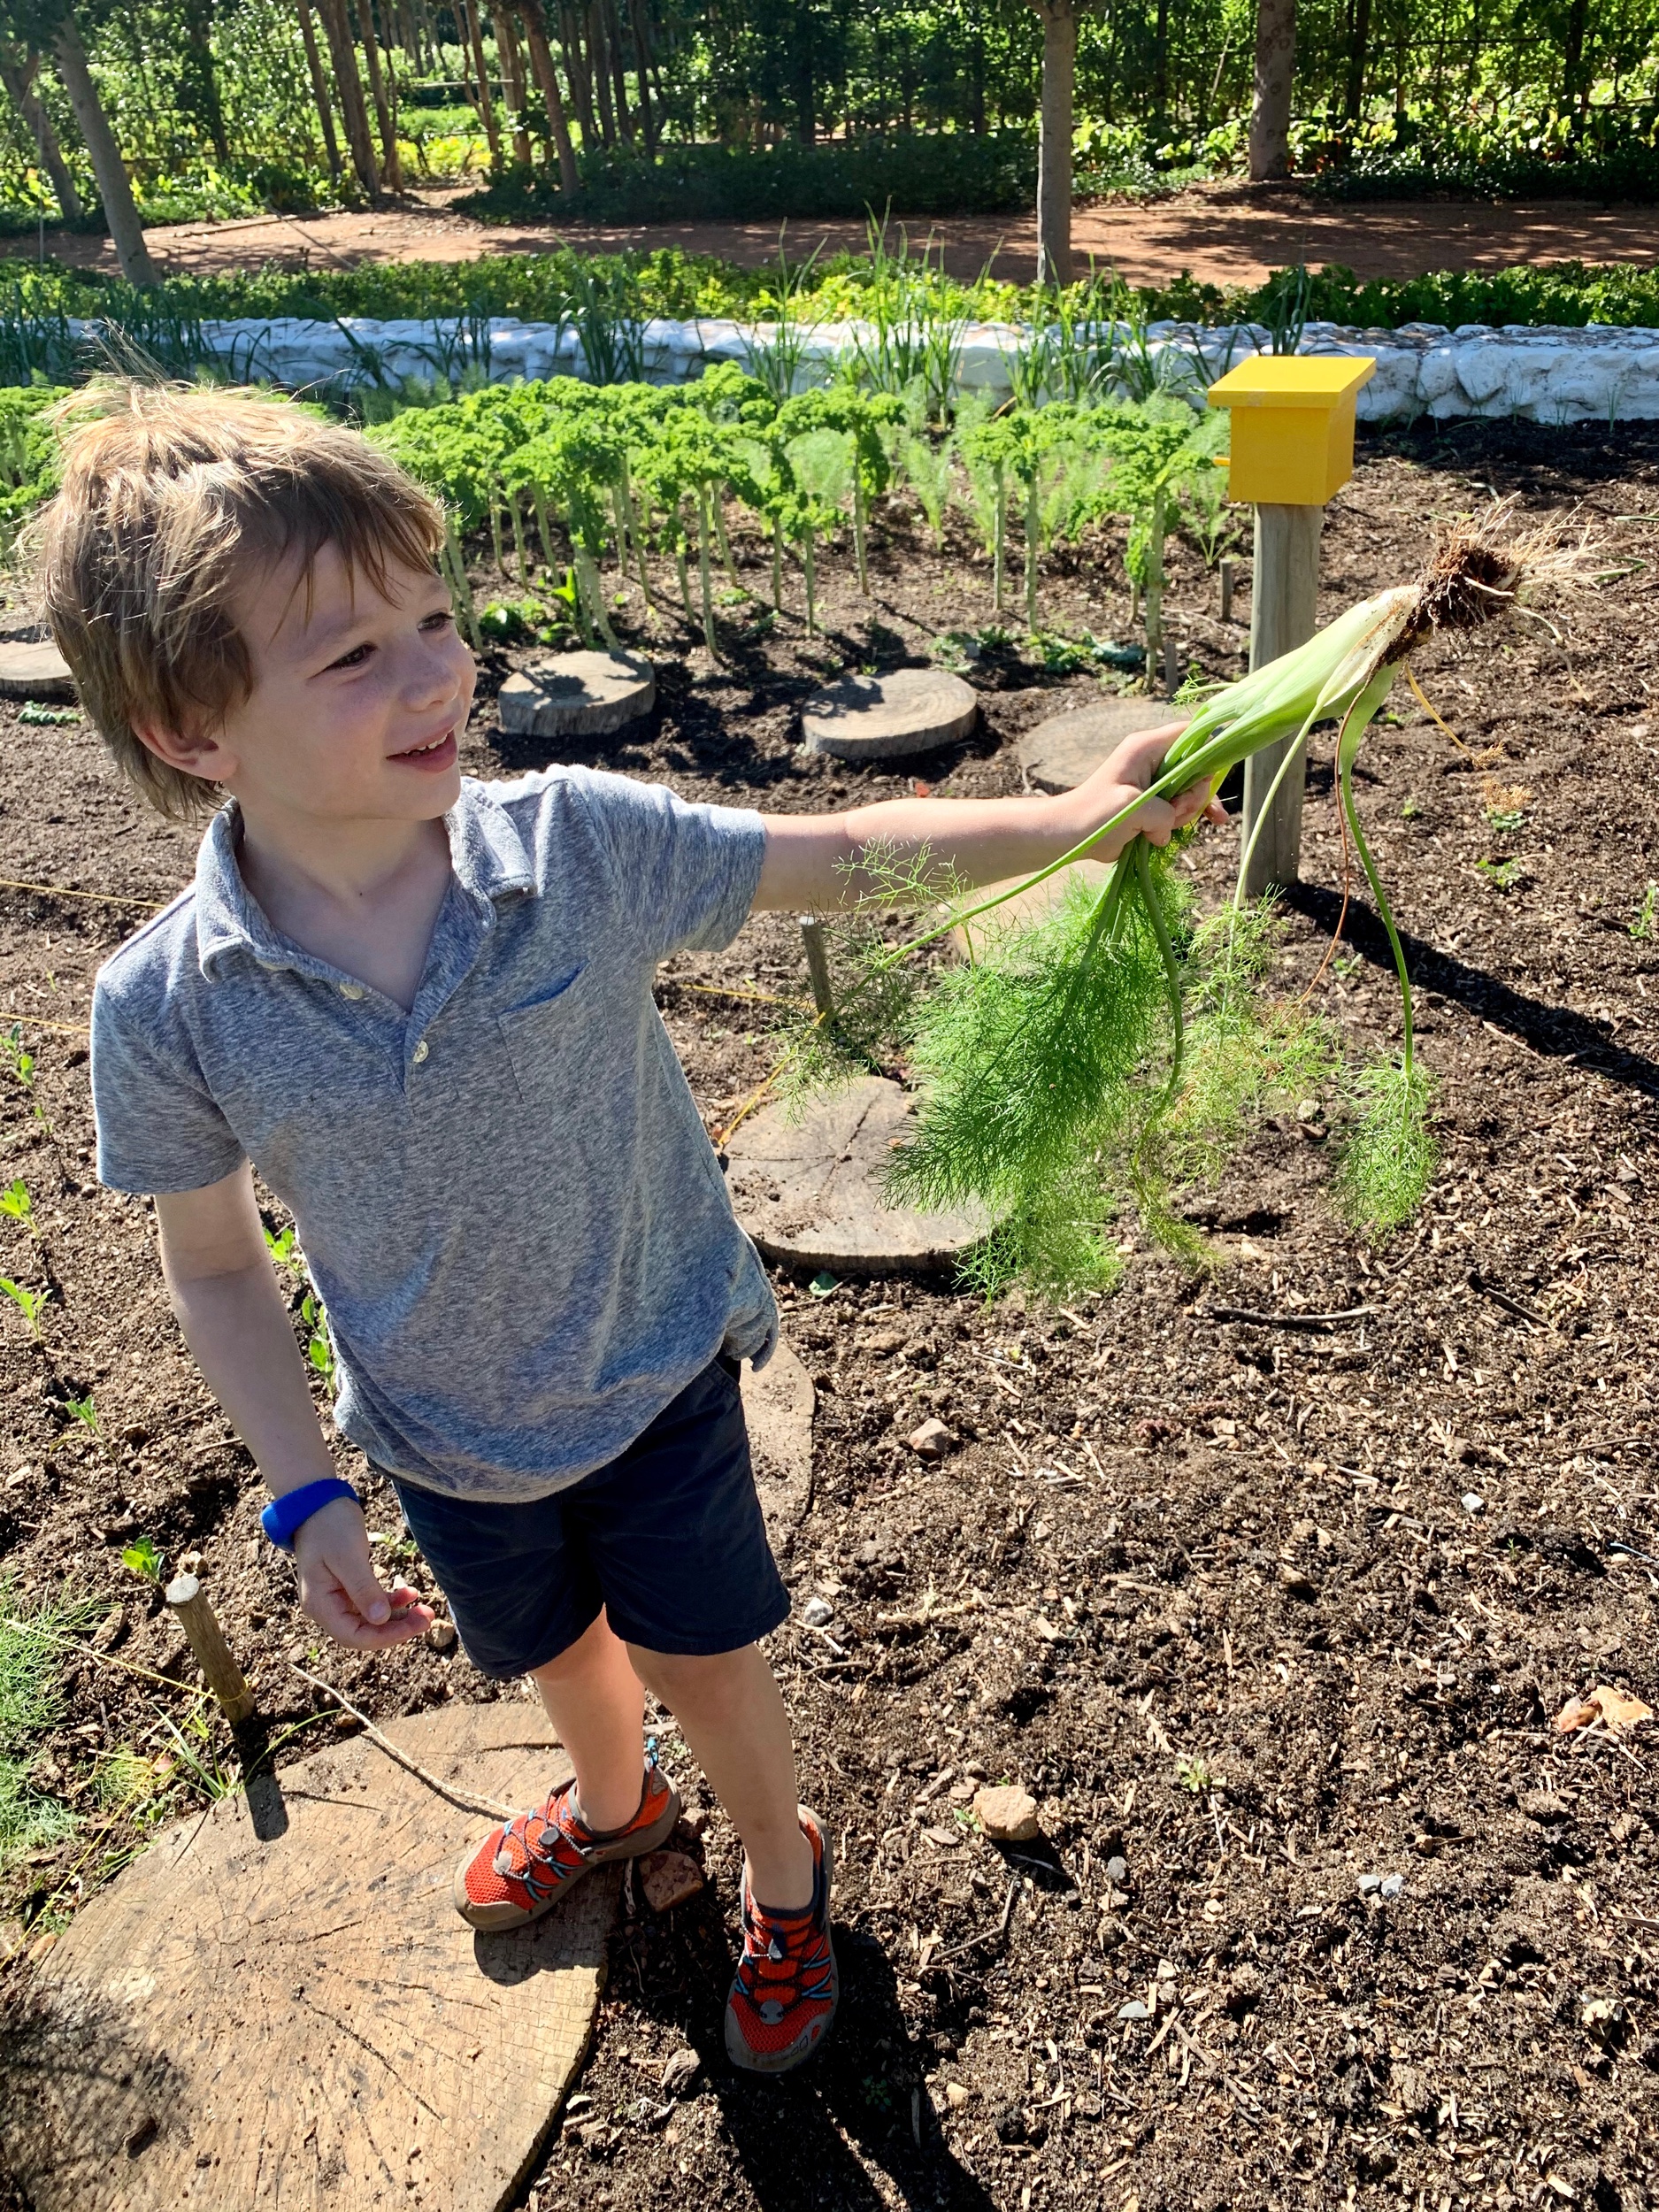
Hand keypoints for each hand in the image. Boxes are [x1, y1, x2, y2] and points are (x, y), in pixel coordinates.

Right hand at [291, 1495, 434, 1649]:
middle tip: (428, 1617)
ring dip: (398, 1618)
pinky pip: (372, 1604)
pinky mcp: (348, 1587)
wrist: (317, 1502)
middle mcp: (327, 1607)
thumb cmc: (329, 1526)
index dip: (386, 1637)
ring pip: (371, 1620)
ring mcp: (337, 1598)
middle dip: (397, 1630)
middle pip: (364, 1632)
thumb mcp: (348, 1555)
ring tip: (425, 1610)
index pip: (355, 1636)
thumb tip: (381, 1620)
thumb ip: (363, 1588)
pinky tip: (410, 1593)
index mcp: (321, 1605)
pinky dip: (391, 1601)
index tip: (416, 1626)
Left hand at [1064, 721, 1227, 859]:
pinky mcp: (1155, 804)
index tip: (1217, 772)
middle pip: (1198, 768)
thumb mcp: (1129, 808)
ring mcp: (1156, 783)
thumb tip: (1169, 826)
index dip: (1210, 746)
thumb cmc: (1093, 815)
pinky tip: (1214, 823)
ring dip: (1186, 813)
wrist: (1069, 836)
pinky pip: (1185, 806)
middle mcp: (1154, 760)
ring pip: (1192, 791)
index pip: (1190, 733)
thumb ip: (1161, 812)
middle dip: (1194, 796)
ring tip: (1160, 830)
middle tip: (1174, 814)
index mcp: (1146, 747)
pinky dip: (1192, 817)